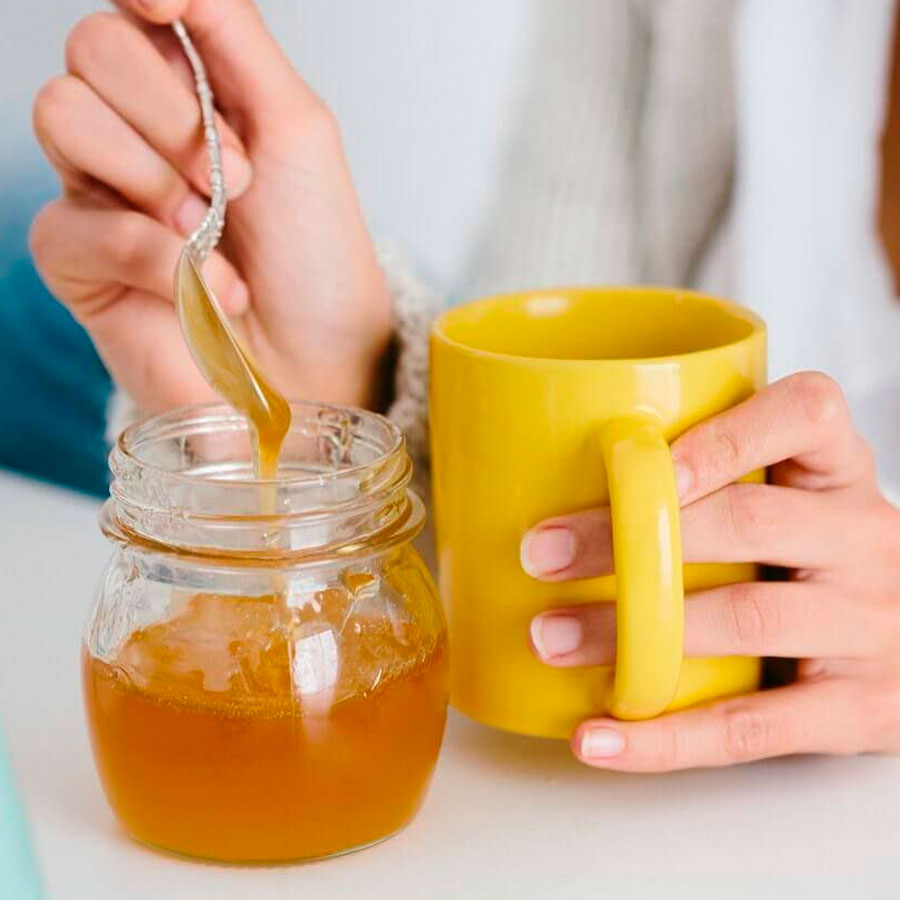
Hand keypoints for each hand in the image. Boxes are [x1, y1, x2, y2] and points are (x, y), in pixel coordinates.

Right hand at [30, 0, 389, 413]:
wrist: (317, 360)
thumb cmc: (315, 258)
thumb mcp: (298, 129)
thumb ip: (234, 38)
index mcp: (187, 90)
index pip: (131, 9)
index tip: (172, 11)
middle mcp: (132, 131)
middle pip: (94, 50)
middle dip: (178, 115)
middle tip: (237, 184)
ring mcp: (97, 193)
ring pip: (65, 113)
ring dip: (160, 178)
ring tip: (213, 234)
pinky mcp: (77, 261)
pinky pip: (80, 222)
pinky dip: (156, 255)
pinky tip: (204, 288)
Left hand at [521, 372, 899, 770]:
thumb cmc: (816, 561)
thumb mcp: (792, 502)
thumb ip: (715, 483)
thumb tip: (558, 479)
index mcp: (838, 474)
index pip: (806, 414)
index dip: (723, 433)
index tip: (633, 457)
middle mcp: (865, 538)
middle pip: (749, 521)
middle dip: (632, 537)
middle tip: (543, 553)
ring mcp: (872, 623)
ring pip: (745, 619)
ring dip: (633, 632)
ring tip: (552, 636)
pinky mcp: (864, 708)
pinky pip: (754, 725)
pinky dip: (665, 737)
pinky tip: (599, 737)